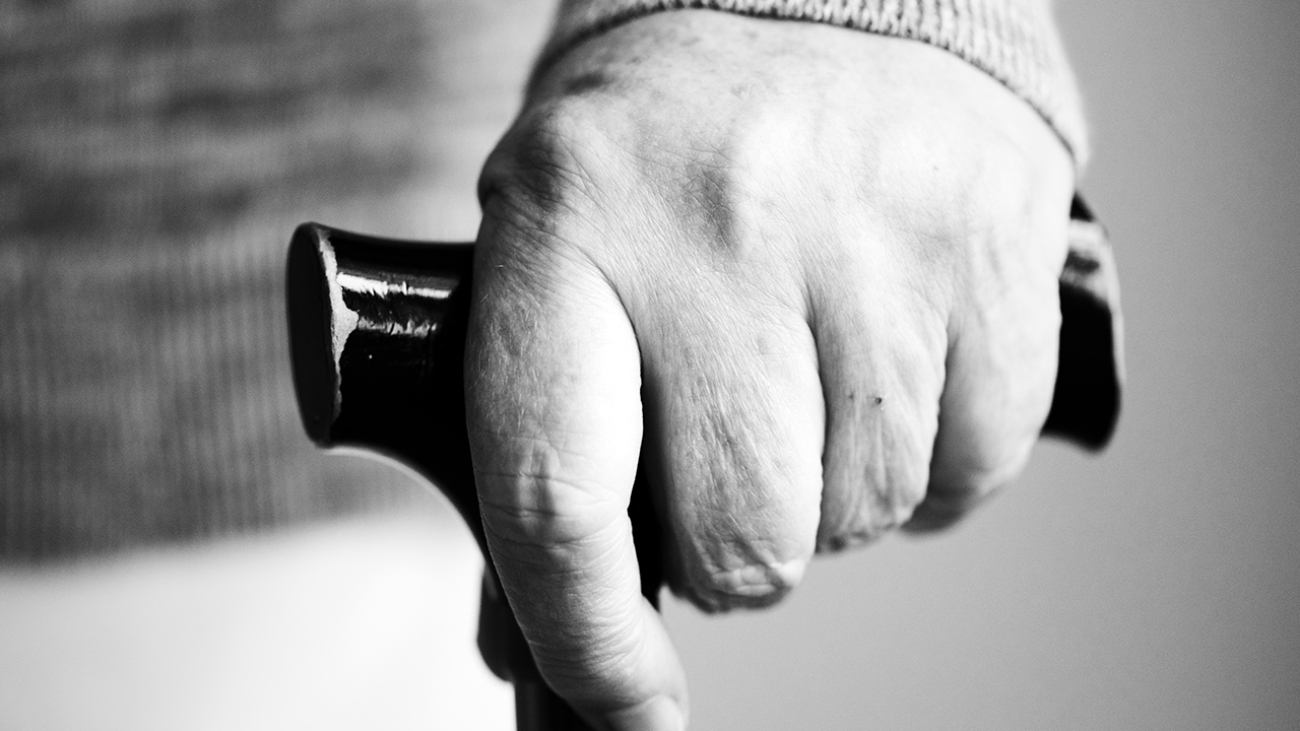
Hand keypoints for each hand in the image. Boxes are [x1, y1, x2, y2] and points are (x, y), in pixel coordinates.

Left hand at [465, 10, 1072, 728]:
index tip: (619, 706)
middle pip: (744, 537)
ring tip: (809, 371)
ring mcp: (875, 235)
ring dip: (830, 491)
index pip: (556, 491)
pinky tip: (888, 367)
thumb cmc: (665, 150)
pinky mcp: (993, 251)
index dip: (583, 637)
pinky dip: (927, 462)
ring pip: (864, 515)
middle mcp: (726, 223)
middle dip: (734, 542)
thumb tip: (535, 644)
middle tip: (727, 449)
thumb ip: (541, 444)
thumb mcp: (557, 255)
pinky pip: (971, 470)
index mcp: (570, 223)